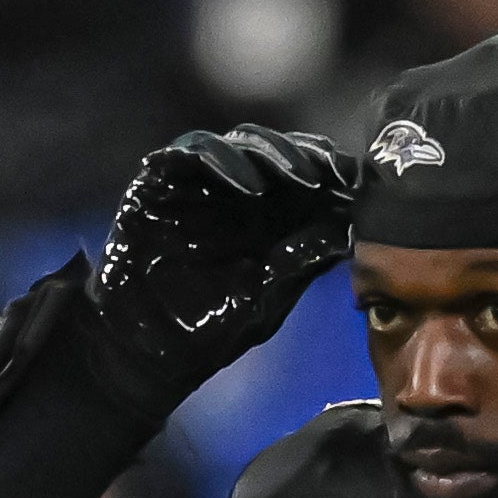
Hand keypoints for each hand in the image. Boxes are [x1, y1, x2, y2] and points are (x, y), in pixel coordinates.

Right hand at [90, 125, 357, 413]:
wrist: (144, 352)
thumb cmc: (206, 332)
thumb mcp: (267, 298)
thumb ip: (302, 260)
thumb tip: (350, 229)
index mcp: (263, 218)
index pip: (300, 177)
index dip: (328, 173)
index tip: (353, 181)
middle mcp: (230, 194)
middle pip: (272, 153)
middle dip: (305, 158)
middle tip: (330, 172)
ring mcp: (194, 186)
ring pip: (236, 145)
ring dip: (271, 155)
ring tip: (299, 177)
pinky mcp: (157, 184)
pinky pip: (189, 153)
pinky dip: (219, 158)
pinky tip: (246, 183)